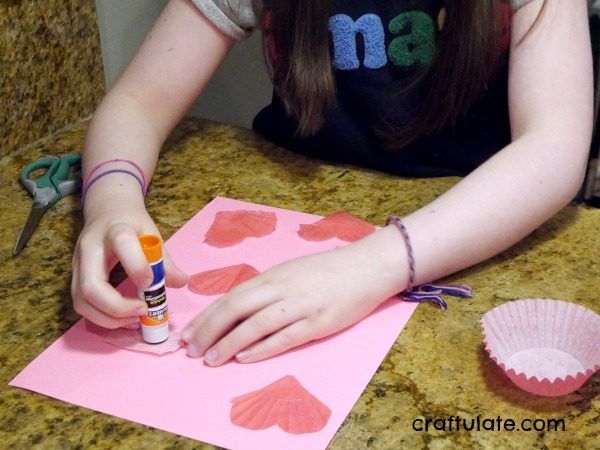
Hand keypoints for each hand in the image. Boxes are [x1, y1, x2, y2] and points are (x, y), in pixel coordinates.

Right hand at [71, 192, 187, 328]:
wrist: (107, 210)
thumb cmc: (131, 223)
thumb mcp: (151, 233)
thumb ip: (164, 259)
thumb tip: (181, 282)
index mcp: (115, 230)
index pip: (122, 244)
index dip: (138, 267)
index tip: (152, 283)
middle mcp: (89, 248)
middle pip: (91, 286)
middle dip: (117, 307)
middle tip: (143, 311)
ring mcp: (77, 265)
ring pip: (81, 301)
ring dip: (109, 318)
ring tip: (134, 319)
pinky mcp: (74, 278)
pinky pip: (82, 305)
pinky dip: (102, 318)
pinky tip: (123, 318)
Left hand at [182, 226, 407, 364]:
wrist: (366, 267)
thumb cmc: (327, 271)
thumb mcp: (291, 272)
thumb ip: (267, 288)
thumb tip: (237, 308)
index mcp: (273, 276)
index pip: (231, 296)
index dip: (207, 315)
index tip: (188, 332)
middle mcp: (282, 289)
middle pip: (236, 308)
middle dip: (209, 330)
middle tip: (190, 349)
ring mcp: (300, 306)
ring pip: (256, 325)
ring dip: (229, 343)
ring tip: (210, 360)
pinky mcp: (318, 322)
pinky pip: (285, 337)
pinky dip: (262, 348)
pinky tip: (244, 358)